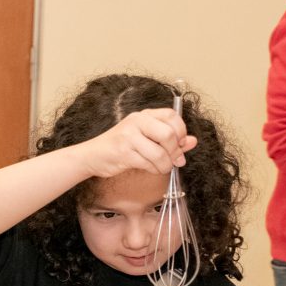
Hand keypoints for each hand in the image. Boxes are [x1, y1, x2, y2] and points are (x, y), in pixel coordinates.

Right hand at [76, 108, 197, 179]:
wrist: (93, 156)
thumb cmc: (120, 147)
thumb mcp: (146, 138)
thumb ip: (171, 140)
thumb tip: (193, 142)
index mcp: (144, 115)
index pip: (172, 116)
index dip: (181, 132)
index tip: (180, 144)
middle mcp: (137, 122)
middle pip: (168, 135)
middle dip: (175, 152)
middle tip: (175, 161)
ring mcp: (129, 137)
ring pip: (160, 153)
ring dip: (165, 165)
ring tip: (163, 168)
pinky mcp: (124, 152)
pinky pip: (148, 163)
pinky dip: (154, 170)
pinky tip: (151, 169)